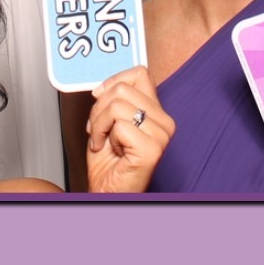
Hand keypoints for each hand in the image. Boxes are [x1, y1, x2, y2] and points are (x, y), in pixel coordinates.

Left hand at [85, 66, 173, 193]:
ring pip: (117, 106)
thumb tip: (102, 86)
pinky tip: (112, 151)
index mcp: (157, 112)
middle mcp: (164, 122)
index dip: (113, 81)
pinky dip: (106, 138)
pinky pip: (119, 126)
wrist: (109, 191)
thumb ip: (114, 100)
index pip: (139, 73)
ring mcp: (161, 135)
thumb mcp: (110, 121)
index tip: (99, 95)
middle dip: (99, 108)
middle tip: (98, 129)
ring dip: (100, 125)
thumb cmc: (109, 162)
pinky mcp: (152, 148)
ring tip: (104, 141)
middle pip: (123, 89)